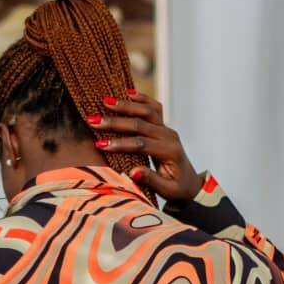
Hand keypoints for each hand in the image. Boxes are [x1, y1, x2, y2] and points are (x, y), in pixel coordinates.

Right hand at [87, 90, 201, 201]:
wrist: (189, 184)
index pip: (141, 144)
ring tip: (105, 101)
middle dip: (115, 122)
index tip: (100, 145)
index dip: (120, 144)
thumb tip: (132, 171)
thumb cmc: (176, 189)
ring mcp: (167, 129)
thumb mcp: (166, 191)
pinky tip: (126, 92)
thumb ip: (150, 180)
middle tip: (94, 120)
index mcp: (169, 152)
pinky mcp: (164, 126)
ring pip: (147, 111)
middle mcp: (169, 136)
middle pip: (140, 124)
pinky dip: (141, 99)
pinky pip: (154, 108)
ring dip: (125, 106)